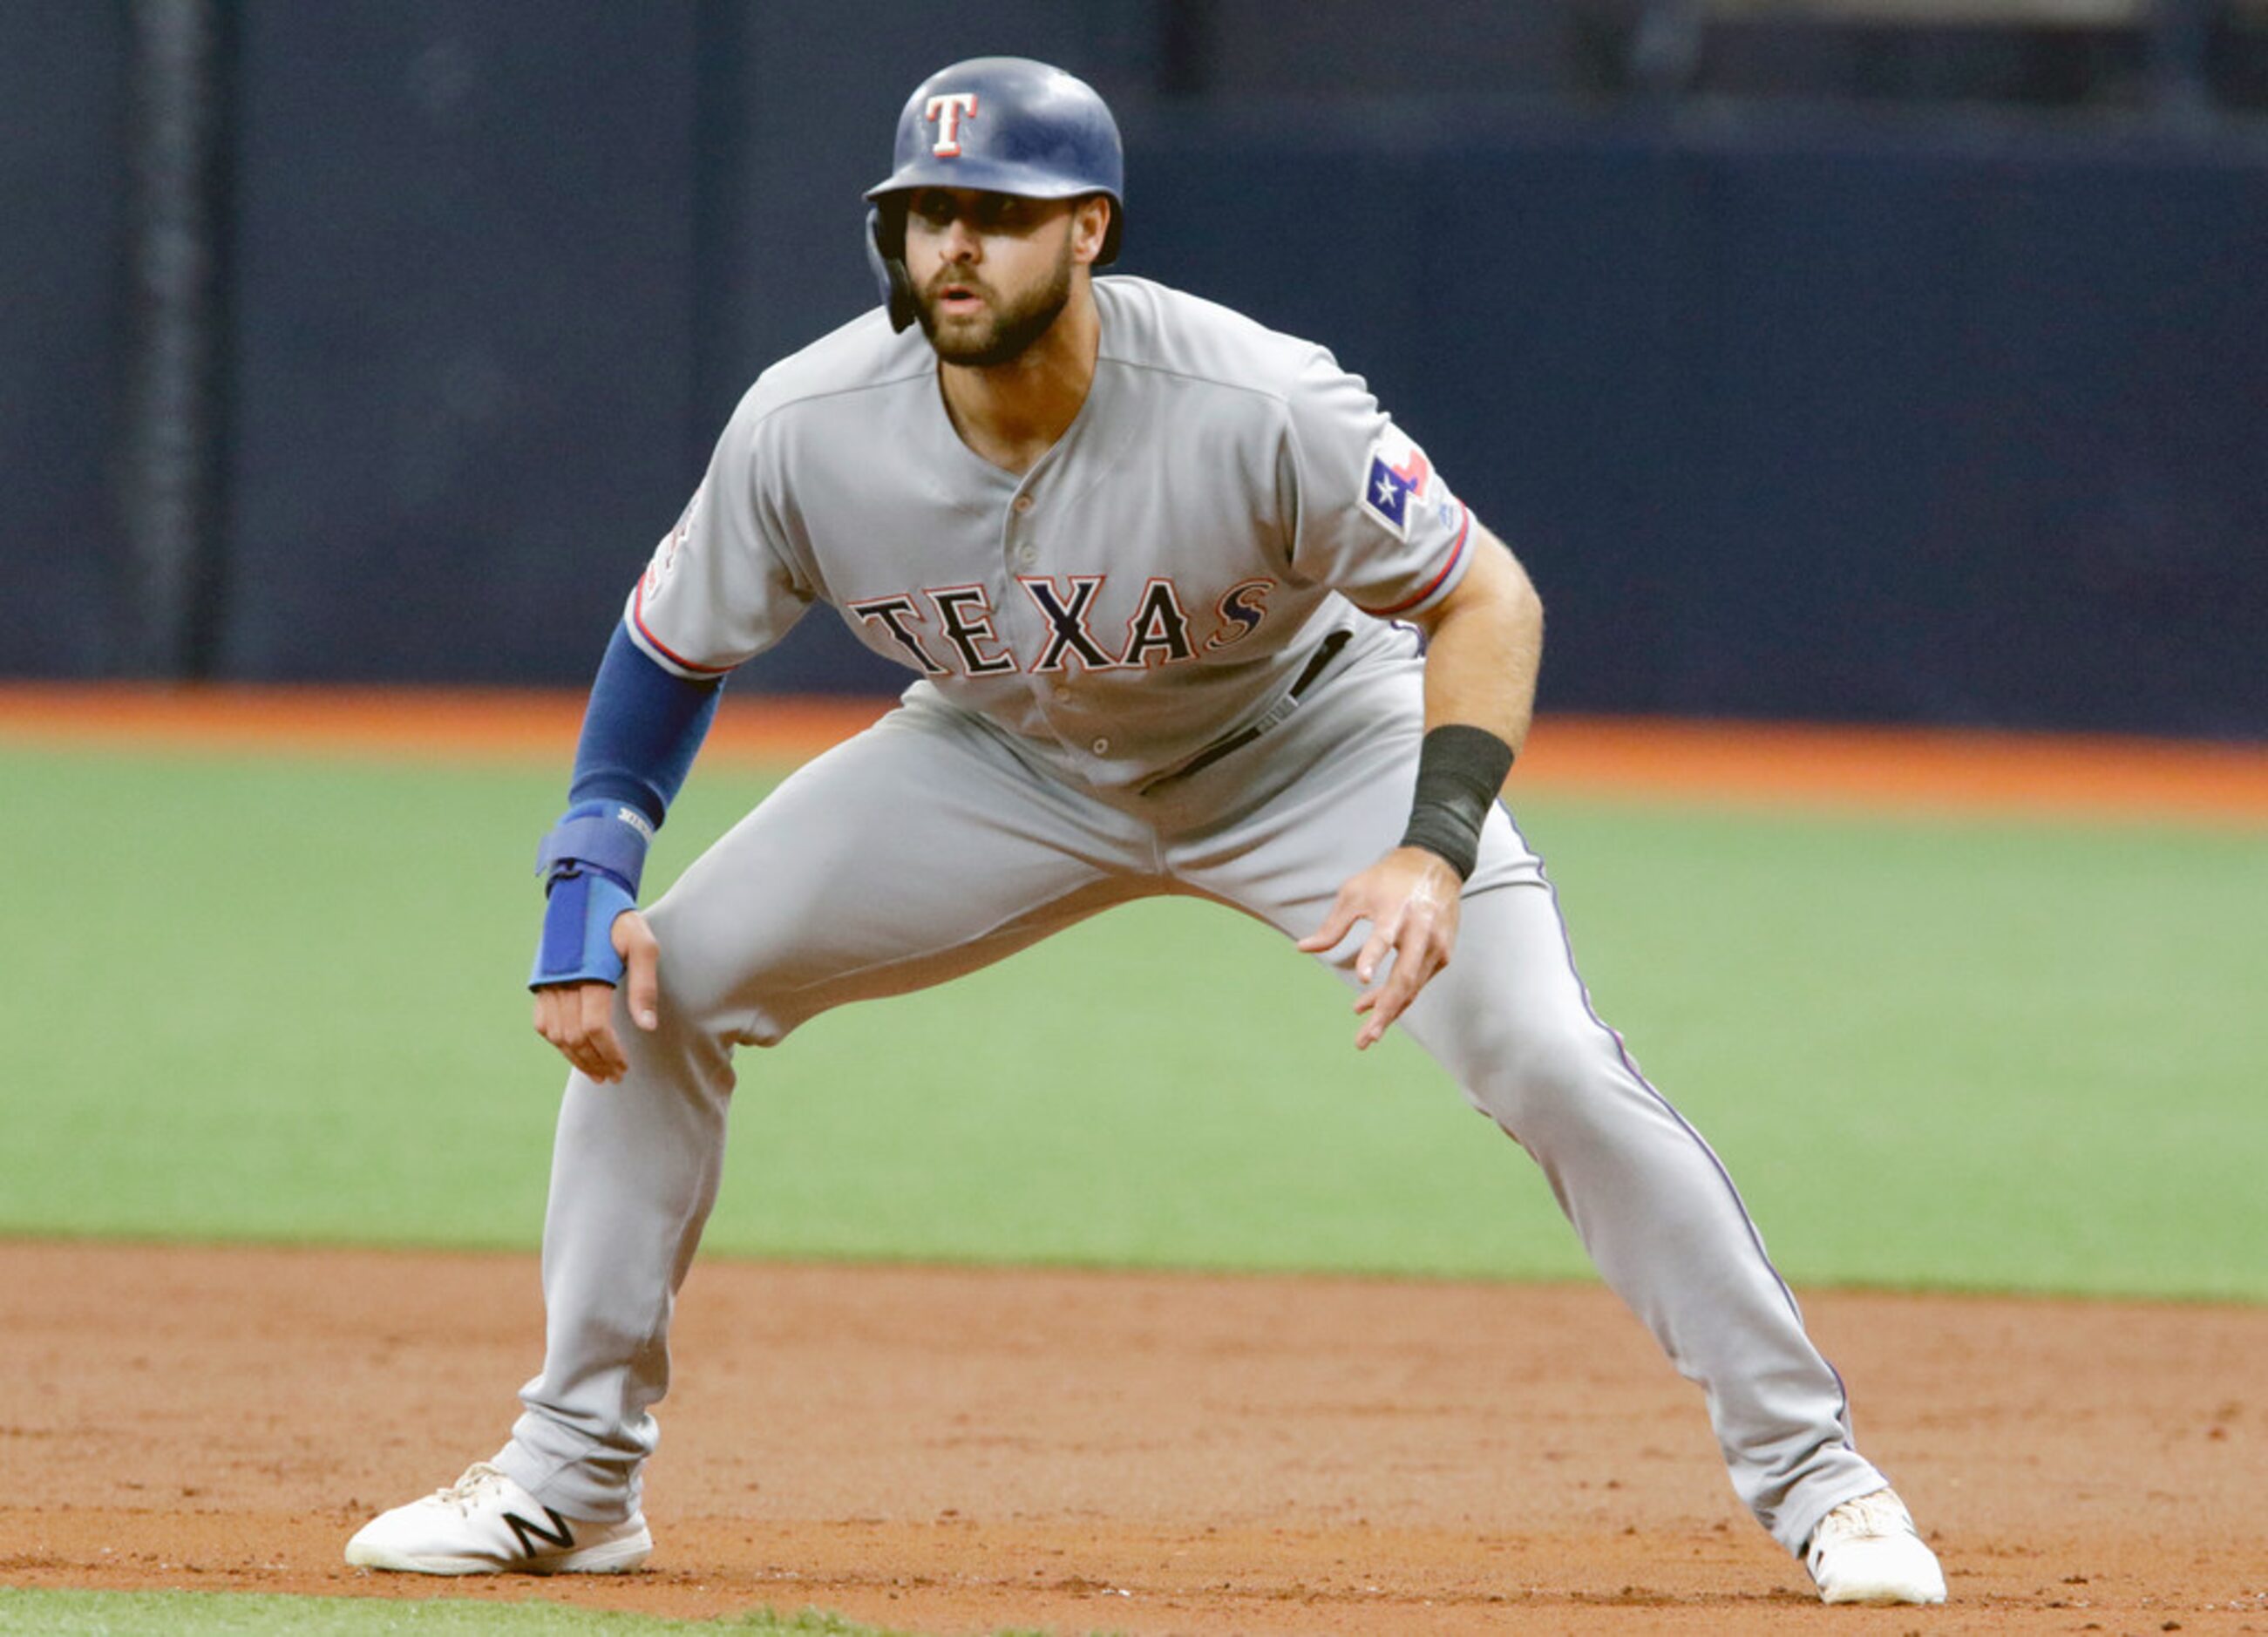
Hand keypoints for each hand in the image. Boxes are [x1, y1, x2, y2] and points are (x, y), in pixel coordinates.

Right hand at [532, 910, 658, 1082]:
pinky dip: (557, 1042)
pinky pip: (542, 1022)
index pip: (594, 1028)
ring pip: (555, 1034)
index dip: (609, 1052)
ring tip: (597, 1072)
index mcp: (588, 974)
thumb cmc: (618, 918)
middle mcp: (562, 982)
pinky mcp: (541, 981)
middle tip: (614, 1076)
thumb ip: (644, 986)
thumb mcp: (642, 944)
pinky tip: (575, 1051)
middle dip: (595, 1061)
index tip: (624, 1066)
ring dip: (575, 1057)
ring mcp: (547, 983)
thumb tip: (647, 1026)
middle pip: (574, 1037)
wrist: (582, 891)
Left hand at [1295, 847, 1461, 1049]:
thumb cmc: (1389, 878)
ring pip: (1412, 988)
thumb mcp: (1355, 893)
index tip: (1362, 978)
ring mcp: (1436, 945)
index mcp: (1397, 911)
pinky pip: (1418, 983)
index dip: (1374, 957)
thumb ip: (1332, 926)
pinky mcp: (1443, 954)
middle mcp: (1421, 931)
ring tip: (1365, 1034)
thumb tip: (1303, 949)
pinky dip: (1398, 998)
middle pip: (1405, 979)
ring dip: (1388, 1012)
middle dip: (1384, 1011)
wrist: (1436, 864)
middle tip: (1365, 1038)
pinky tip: (1375, 1005)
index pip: (1384, 937)